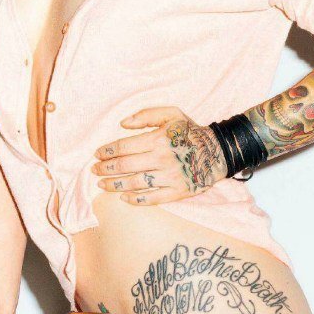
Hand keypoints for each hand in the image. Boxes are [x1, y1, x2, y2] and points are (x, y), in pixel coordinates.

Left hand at [93, 106, 226, 204]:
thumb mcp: (171, 114)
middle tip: (95, 171)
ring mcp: (170, 177)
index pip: (124, 147)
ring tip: (103, 185)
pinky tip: (124, 198)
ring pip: (136, 183)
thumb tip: (122, 124)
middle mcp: (162, 159)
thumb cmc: (191, 132)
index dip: (107, 151)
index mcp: (158, 140)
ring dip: (116, 185)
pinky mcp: (178, 192)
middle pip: (126, 167)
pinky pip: (154, 199)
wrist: (218, 151)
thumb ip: (146, 115)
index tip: (97, 154)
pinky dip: (137, 200)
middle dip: (106, 169)